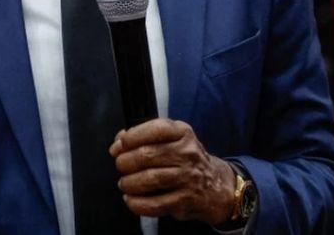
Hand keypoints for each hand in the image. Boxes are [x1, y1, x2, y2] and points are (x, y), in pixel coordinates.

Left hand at [109, 118, 236, 225]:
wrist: (215, 185)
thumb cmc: (185, 159)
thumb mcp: (172, 139)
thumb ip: (145, 136)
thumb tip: (117, 143)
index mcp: (183, 133)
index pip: (155, 129)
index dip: (131, 137)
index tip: (118, 146)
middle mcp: (188, 153)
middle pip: (147, 155)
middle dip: (125, 162)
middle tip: (120, 166)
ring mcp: (188, 177)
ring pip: (149, 179)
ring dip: (129, 183)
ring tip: (125, 183)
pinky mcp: (185, 200)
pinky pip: (155, 204)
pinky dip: (137, 203)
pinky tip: (131, 200)